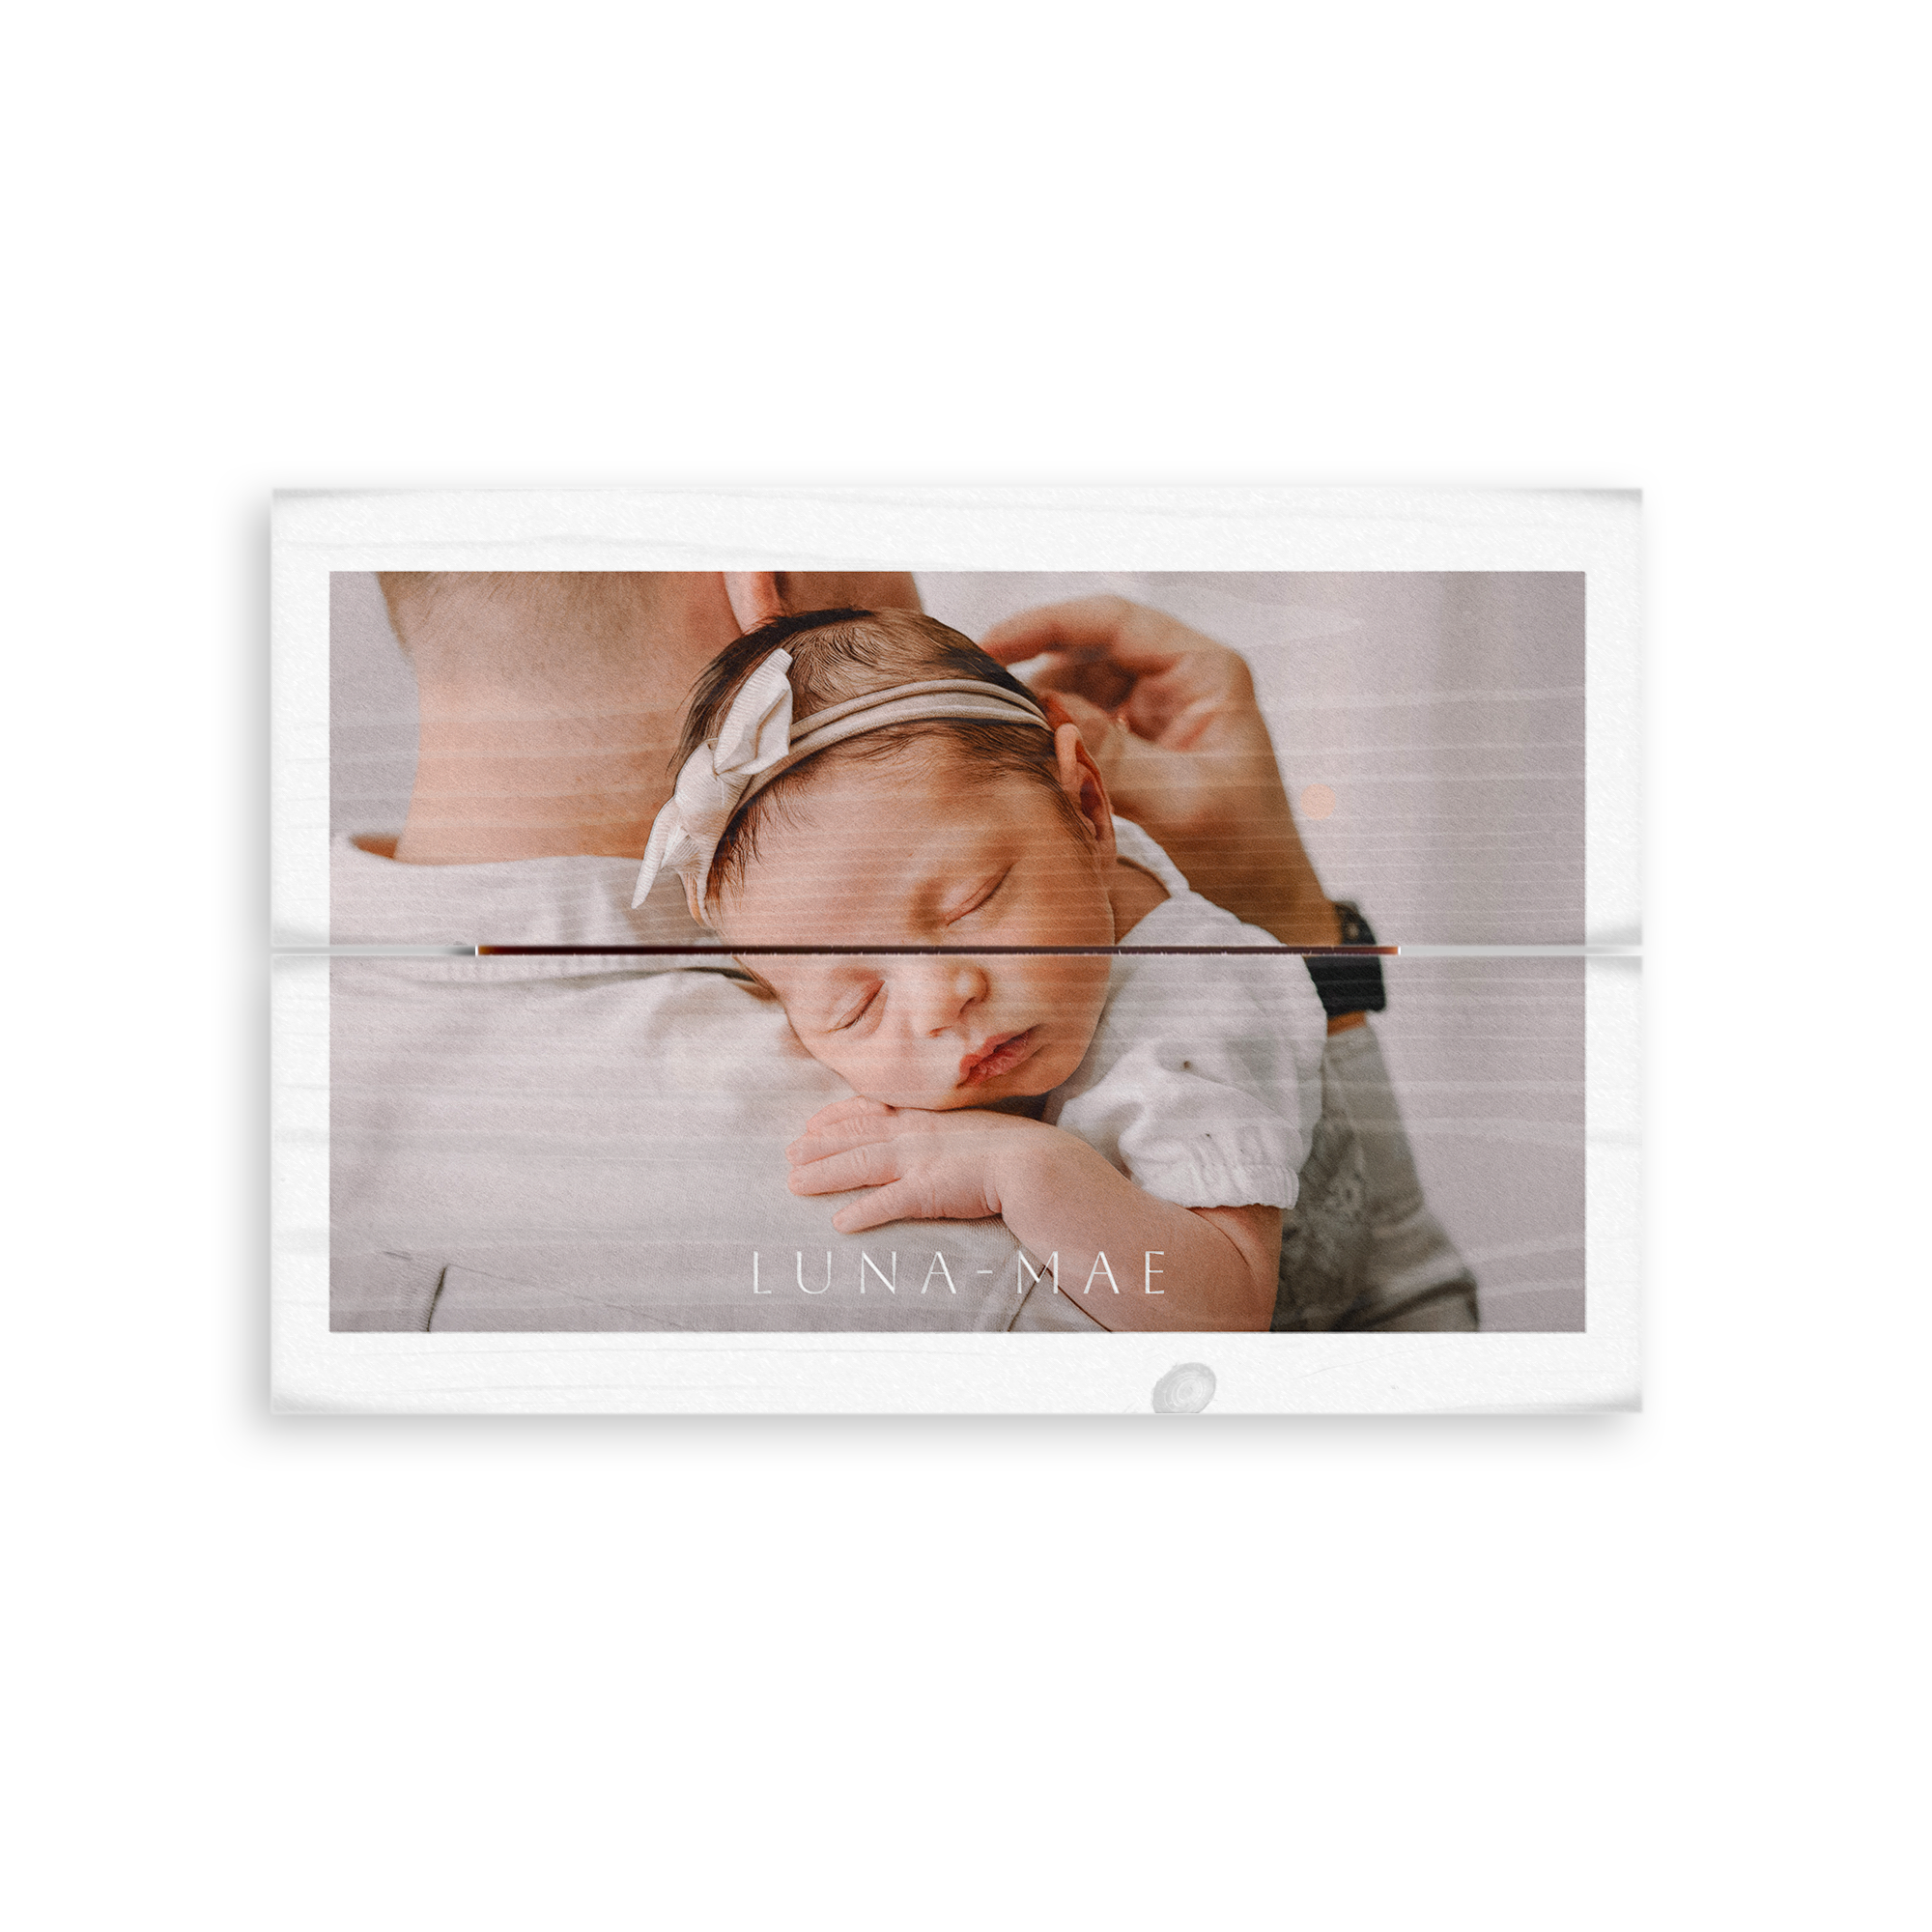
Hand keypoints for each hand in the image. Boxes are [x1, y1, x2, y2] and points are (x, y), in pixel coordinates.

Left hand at [785, 1097, 1053, 1234]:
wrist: (1035, 1163)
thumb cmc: (1011, 1150)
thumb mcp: (972, 1129)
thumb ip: (946, 1132)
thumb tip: (937, 1142)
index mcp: (926, 1119)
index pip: (871, 1113)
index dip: (838, 1118)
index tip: (813, 1123)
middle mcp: (916, 1136)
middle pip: (856, 1138)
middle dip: (818, 1145)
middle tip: (788, 1153)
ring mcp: (920, 1162)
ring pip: (861, 1166)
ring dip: (825, 1174)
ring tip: (794, 1184)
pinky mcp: (928, 1191)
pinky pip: (888, 1203)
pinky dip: (862, 1212)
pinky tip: (840, 1223)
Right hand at [980, 596, 1338, 946]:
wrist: (1266, 904)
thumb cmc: (1249, 852)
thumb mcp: (1181, 803)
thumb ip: (1114, 757)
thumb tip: (1045, 714)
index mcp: (1205, 672)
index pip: (1114, 621)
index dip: (1046, 623)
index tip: (991, 644)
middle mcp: (1182, 681)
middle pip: (1090, 649)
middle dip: (1036, 669)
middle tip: (983, 700)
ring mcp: (1160, 713)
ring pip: (1081, 687)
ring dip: (1044, 709)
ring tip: (1009, 737)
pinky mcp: (1142, 747)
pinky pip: (1085, 727)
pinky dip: (1057, 739)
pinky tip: (1034, 760)